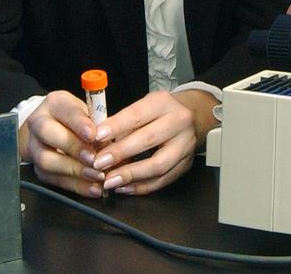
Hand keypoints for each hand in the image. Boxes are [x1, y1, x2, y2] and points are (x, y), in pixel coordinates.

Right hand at [19, 90, 102, 196]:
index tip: (94, 134)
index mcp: (55, 104)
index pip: (66, 111)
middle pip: (49, 133)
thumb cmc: (76, 119)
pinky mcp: (37, 168)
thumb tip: (112, 143)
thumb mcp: (88, 112)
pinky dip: (75, 185)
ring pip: (47, 160)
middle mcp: (39, 123)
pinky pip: (54, 179)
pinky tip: (92, 188)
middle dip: (74, 147)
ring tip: (95, 175)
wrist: (53, 129)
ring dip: (74, 170)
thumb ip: (98, 124)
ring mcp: (34, 146)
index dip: (80, 124)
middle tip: (94, 158)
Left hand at [86, 90, 218, 195]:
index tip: (96, 137)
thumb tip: (98, 142)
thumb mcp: (143, 106)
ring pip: (158, 164)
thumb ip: (123, 123)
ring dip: (131, 175)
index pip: (138, 115)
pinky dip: (142, 186)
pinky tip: (125, 187)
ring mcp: (185, 144)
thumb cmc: (160, 112)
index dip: (116, 126)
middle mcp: (179, 122)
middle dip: (120, 153)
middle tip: (99, 163)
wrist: (193, 115)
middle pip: (148, 139)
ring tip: (110, 181)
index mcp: (163, 103)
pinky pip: (163, 180)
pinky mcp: (186, 164)